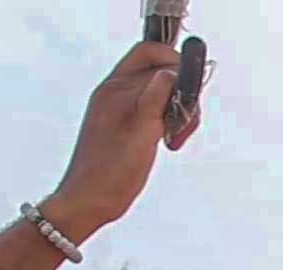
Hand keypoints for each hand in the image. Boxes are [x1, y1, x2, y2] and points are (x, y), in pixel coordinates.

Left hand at [41, 41, 205, 243]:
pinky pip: (152, 110)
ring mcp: (118, 109)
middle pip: (157, 71)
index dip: (175, 62)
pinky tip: (167, 140)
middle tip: (185, 121)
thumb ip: (157, 95)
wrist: (89, 202)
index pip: (150, 54)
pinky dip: (166, 121)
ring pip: (158, 93)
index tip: (193, 84)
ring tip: (175, 136)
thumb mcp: (141, 130)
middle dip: (180, 91)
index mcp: (115, 88)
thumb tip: (173, 70)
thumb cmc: (110, 173)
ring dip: (176, 110)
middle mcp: (115, 93)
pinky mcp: (123, 126)